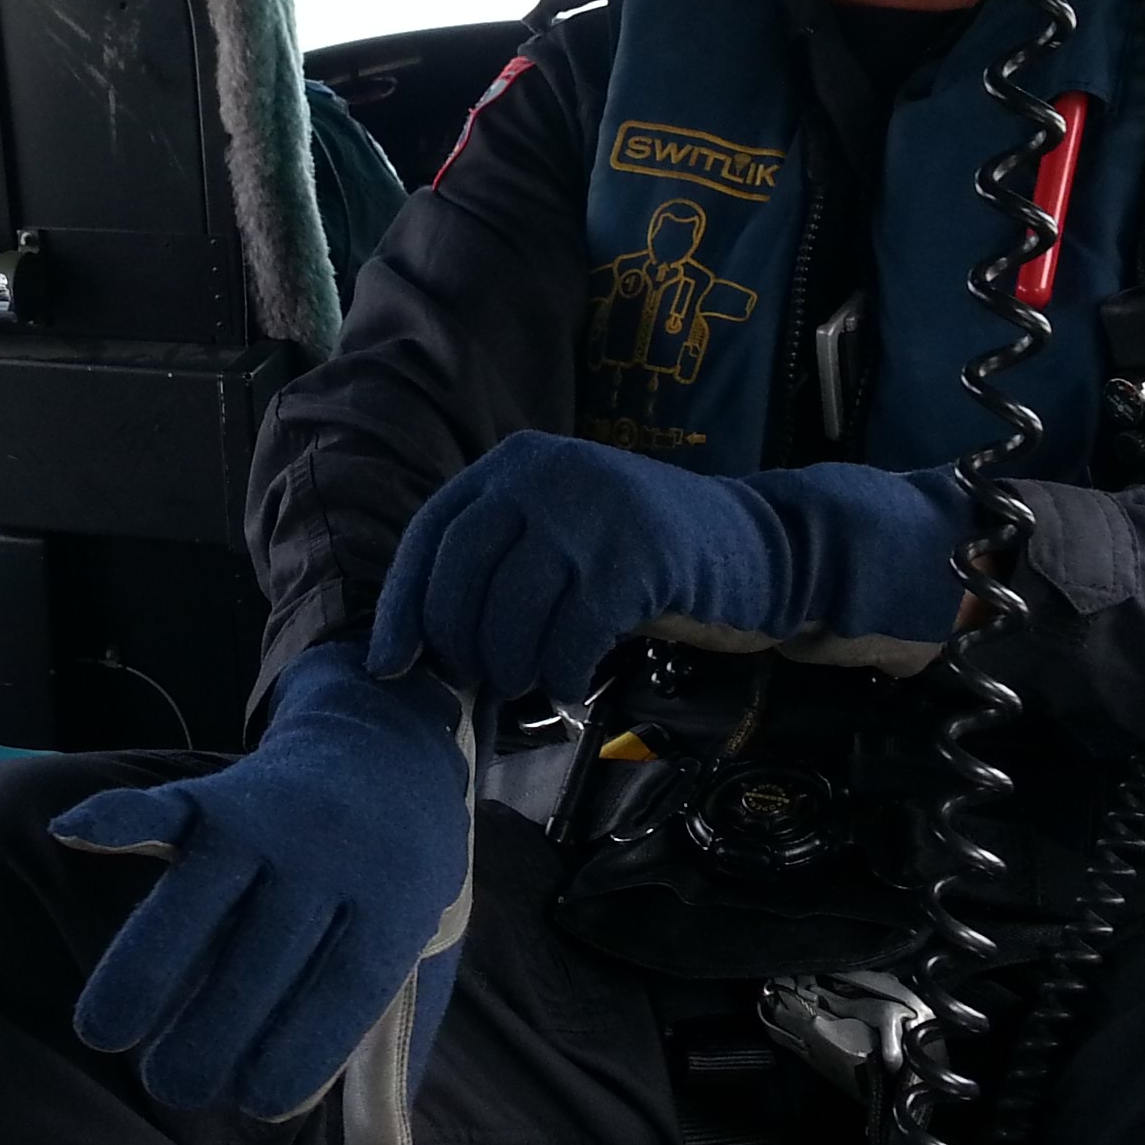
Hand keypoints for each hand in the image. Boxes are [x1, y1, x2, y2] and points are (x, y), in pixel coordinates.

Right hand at [51, 643, 470, 1129]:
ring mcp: (268, 823)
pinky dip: (119, 819)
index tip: (256, 1103)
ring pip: (198, 898)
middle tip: (172, 1087)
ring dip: (146, 968)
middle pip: (259, 961)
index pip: (342, 995)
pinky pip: (166, 807)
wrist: (388, 747)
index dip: (297, 1054)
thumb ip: (393, 1058)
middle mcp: (329, 861)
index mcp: (391, 908)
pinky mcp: (220, 793)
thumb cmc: (401, 876)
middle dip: (210, 1033)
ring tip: (104, 1034)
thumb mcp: (421, 958)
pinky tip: (72, 834)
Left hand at [367, 430, 974, 701]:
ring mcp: (592, 511)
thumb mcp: (559, 531)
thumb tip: (413, 639)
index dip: (402, 607)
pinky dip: (559, 672)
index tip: (391, 664)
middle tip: (484, 678)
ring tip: (532, 678)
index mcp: (514, 462)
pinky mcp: (636, 556)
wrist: (754, 544)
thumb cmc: (638, 555)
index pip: (432, 537)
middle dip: (461, 645)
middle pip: (462, 579)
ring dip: (511, 665)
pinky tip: (569, 683)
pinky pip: (569, 635)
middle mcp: (544, 473)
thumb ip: (496, 560)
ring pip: (511, 614)